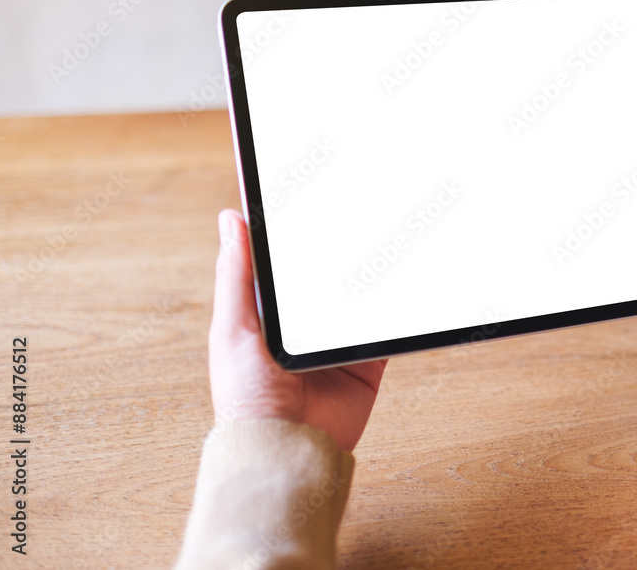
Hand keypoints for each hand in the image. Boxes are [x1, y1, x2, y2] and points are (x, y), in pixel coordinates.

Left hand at [208, 209, 385, 451]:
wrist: (288, 450)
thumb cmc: (247, 399)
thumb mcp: (233, 329)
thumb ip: (237, 276)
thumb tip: (232, 218)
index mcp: (267, 309)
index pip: (282, 255)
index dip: (292, 223)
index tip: (305, 185)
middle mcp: (304, 322)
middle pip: (327, 270)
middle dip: (343, 241)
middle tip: (359, 204)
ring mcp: (336, 340)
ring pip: (360, 294)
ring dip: (372, 271)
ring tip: (388, 233)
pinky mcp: (366, 360)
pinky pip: (385, 329)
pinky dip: (395, 310)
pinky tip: (404, 284)